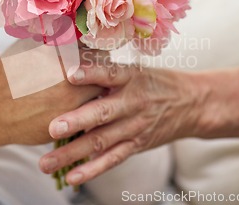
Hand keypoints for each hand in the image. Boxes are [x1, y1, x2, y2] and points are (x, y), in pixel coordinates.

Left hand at [38, 51, 205, 184]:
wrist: (191, 103)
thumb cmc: (153, 82)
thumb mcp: (134, 69)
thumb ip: (104, 70)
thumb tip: (66, 60)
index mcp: (130, 77)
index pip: (110, 73)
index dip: (91, 73)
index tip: (69, 74)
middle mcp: (132, 102)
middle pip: (102, 112)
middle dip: (76, 121)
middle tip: (52, 128)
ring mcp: (135, 126)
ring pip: (101, 140)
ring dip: (72, 153)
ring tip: (46, 163)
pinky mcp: (137, 145)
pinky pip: (113, 159)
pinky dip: (92, 169)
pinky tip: (72, 177)